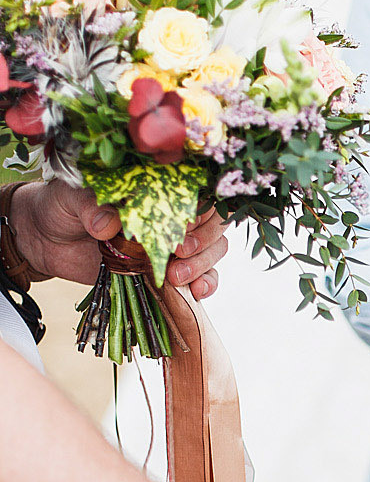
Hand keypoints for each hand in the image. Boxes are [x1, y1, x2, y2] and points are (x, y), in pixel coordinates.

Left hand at [12, 181, 227, 297]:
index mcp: (155, 188)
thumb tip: (107, 223)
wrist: (45, 237)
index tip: (180, 226)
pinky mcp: (167, 273)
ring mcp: (172, 245)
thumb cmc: (62, 206)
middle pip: (213, 225)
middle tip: (176, 254)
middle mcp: (170, 215)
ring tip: (175, 276)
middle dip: (202, 243)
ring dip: (202, 266)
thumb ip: (90, 205)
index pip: (197, 192)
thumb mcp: (70, 197)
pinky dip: (206, 286)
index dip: (197, 210)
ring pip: (213, 252)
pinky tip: (196, 293)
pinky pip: (203, 279)